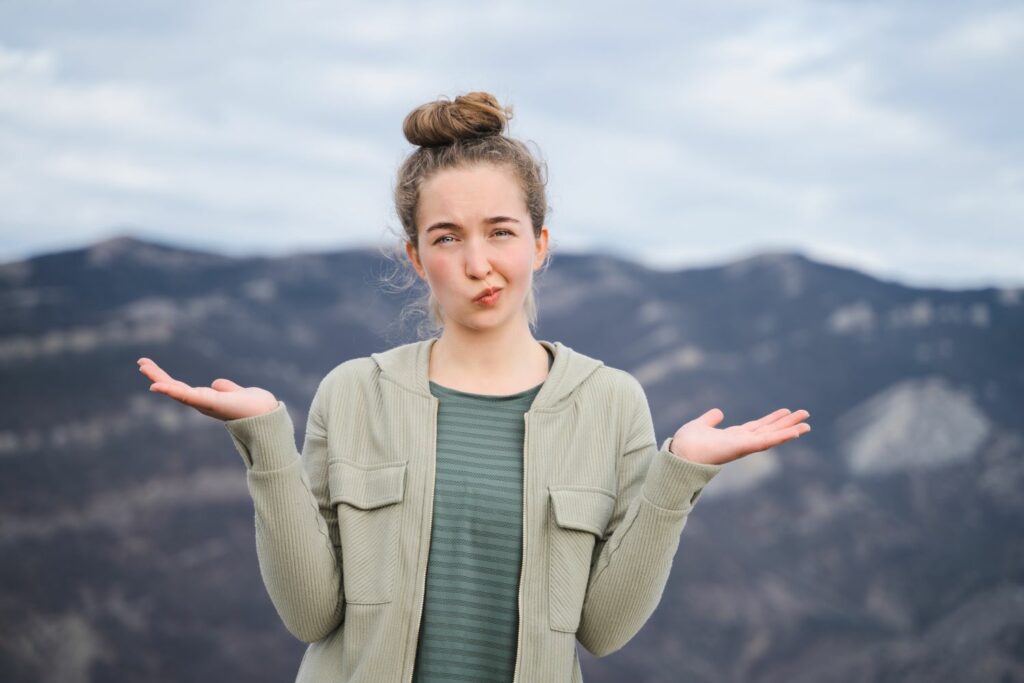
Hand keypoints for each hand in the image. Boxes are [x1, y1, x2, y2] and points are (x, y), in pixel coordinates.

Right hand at [137, 357, 278, 421]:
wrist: (268, 418)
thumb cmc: (255, 408)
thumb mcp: (237, 393)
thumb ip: (227, 388)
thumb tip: (216, 383)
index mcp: (208, 400)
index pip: (183, 388)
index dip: (168, 381)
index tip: (153, 370)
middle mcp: (203, 403)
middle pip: (175, 388)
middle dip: (158, 376)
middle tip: (141, 362)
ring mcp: (204, 404)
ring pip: (177, 391)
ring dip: (159, 379)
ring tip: (143, 366)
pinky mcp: (209, 403)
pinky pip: (187, 396)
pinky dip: (171, 391)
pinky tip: (156, 386)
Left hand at [669, 408, 810, 465]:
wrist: (679, 454)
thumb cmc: (687, 444)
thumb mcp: (701, 425)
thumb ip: (710, 420)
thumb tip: (718, 412)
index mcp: (734, 436)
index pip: (758, 427)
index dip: (772, 419)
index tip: (786, 412)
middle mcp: (742, 442)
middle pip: (769, 430)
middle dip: (787, 423)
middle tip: (805, 415)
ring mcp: (744, 446)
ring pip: (772, 436)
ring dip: (790, 430)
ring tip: (807, 423)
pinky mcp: (743, 447)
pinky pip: (765, 441)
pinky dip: (781, 437)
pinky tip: (795, 432)